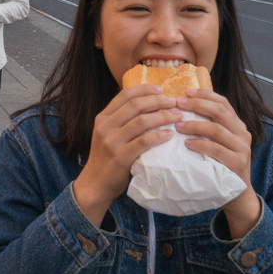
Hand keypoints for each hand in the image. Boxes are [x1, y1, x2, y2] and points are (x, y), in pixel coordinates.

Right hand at [72, 85, 182, 226]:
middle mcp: (105, 126)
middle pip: (135, 105)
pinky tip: (169, 134)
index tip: (162, 89)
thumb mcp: (107, 135)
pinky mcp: (120, 157)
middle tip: (174, 102)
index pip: (124, 95)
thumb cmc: (106, 159)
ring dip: (163, 116)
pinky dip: (159, 136)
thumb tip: (148, 105)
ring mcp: (111, 142)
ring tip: (177, 116)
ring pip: (141, 121)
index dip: (145, 89)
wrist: (95, 184)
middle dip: (158, 101)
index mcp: (102, 118)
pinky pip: (144, 142)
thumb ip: (121, 121)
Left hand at [176, 88, 259, 237]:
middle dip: (197, 105)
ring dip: (195, 125)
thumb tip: (179, 108)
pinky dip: (201, 145)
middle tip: (177, 104)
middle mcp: (243, 133)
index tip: (185, 92)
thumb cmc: (218, 166)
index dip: (204, 95)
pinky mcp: (238, 163)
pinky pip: (218, 150)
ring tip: (178, 125)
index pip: (223, 102)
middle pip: (220, 112)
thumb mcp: (214, 143)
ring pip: (218, 129)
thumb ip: (206, 127)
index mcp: (237, 125)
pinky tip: (187, 144)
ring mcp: (242, 149)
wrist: (236, 196)